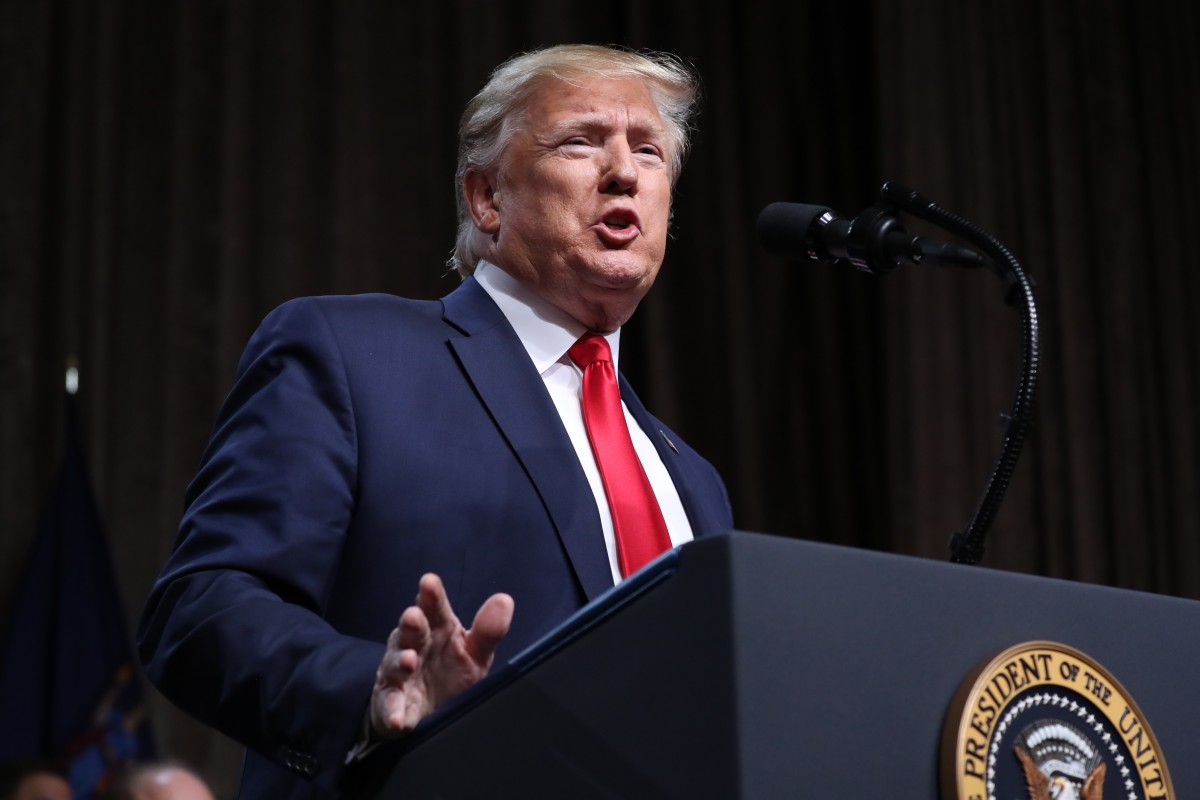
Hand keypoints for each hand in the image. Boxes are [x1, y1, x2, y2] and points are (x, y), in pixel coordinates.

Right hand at [369, 573, 513, 737]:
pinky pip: (389, 704)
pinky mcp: (391, 701)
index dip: (431, 595)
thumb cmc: (451, 672)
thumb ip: (488, 630)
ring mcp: (399, 673)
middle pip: (411, 631)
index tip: (429, 582)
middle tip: (414, 616)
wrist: (429, 711)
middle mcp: (414, 645)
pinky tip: (397, 718)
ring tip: (408, 661)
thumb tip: (505, 599)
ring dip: (399, 662)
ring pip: (394, 663)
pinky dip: (392, 711)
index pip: (434, 607)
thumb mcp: (474, 653)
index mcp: (437, 628)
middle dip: (411, 623)